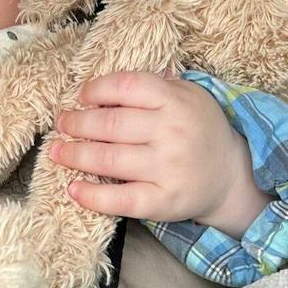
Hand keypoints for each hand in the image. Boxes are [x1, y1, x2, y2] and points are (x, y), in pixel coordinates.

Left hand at [51, 72, 272, 235]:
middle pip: (110, 123)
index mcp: (176, 101)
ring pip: (109, 159)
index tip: (81, 97)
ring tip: (57, 152)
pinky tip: (73, 189)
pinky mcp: (164, 200)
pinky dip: (93, 196)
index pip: (127, 86)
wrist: (231, 175)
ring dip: (75, 155)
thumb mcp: (187, 96)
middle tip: (62, 124)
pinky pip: (121, 199)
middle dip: (77, 123)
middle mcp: (172, 132)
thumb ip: (153, 87)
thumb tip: (103, 86)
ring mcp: (168, 167)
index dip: (97, 89)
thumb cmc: (199, 130)